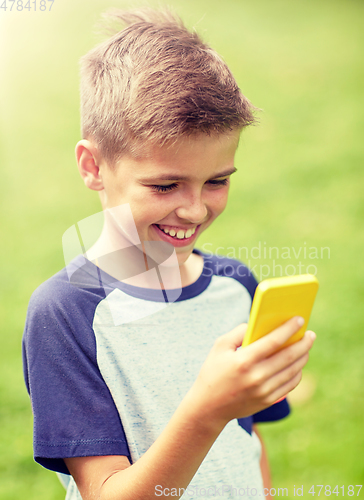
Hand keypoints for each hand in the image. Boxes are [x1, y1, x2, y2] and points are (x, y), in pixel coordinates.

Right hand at [188, 317, 315, 429]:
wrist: (209, 407)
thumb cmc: (213, 371)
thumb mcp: (220, 347)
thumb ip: (238, 332)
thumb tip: (258, 324)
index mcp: (244, 360)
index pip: (273, 341)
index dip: (288, 329)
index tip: (299, 320)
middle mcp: (256, 377)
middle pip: (288, 357)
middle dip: (303, 343)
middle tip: (311, 334)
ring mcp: (264, 391)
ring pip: (292, 371)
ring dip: (303, 357)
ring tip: (306, 347)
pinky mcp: (267, 400)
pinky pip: (289, 385)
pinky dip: (297, 372)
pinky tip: (298, 364)